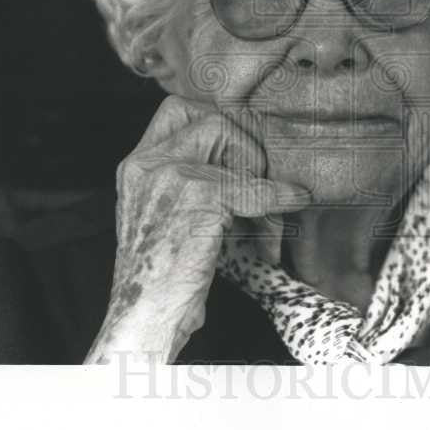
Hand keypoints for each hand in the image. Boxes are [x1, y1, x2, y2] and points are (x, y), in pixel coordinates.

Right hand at [84, 96, 309, 364]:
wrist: (143, 319)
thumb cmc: (162, 277)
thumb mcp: (164, 218)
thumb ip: (190, 182)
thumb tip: (248, 161)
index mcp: (135, 167)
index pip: (176, 110)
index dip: (216, 122)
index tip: (242, 152)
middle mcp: (145, 164)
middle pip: (211, 119)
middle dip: (244, 146)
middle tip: (258, 183)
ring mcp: (168, 176)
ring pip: (229, 138)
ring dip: (258, 173)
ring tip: (266, 213)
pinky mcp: (196, 196)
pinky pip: (251, 185)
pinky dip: (278, 195)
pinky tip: (294, 201)